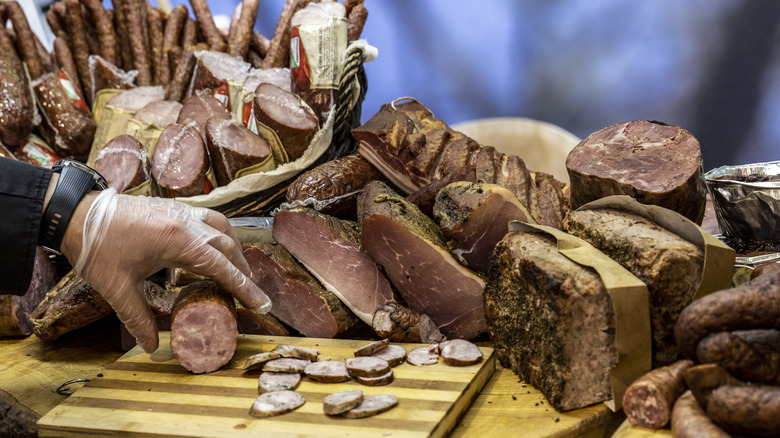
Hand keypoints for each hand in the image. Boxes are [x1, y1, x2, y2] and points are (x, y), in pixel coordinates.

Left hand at [61, 189, 271, 352]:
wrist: (75, 212)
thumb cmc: (96, 246)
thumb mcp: (117, 287)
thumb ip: (138, 317)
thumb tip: (151, 345)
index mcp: (177, 240)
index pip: (222, 266)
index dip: (243, 287)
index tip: (261, 303)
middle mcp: (185, 221)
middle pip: (227, 245)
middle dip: (243, 270)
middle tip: (251, 293)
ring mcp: (180, 211)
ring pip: (221, 227)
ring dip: (233, 248)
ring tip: (237, 269)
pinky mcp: (172, 207)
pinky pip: (207, 218)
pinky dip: (217, 234)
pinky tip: (210, 248)